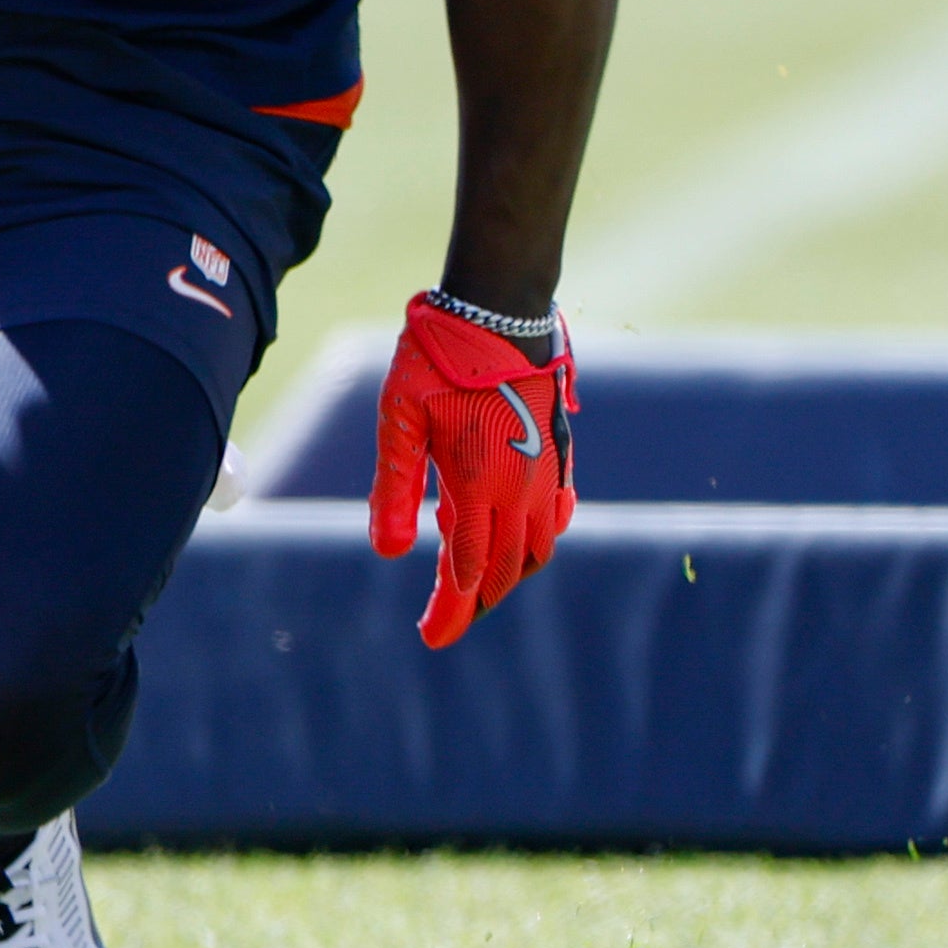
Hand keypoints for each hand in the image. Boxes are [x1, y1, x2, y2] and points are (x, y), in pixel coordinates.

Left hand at [363, 294, 574, 647]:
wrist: (498, 310)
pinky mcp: (558, 453)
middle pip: (502, 571)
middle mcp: (521, 488)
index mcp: (479, 484)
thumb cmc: (437, 359)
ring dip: (506, 578)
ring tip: (475, 590)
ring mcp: (546, 472)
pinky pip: (556, 516)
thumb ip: (394, 488)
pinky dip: (536, 542)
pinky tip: (516, 541)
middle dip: (473, 604)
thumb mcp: (400, 420)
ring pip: (536, 549)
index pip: (465, 572)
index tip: (430, 637)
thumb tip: (389, 553)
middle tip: (444, 623)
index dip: (449, 611)